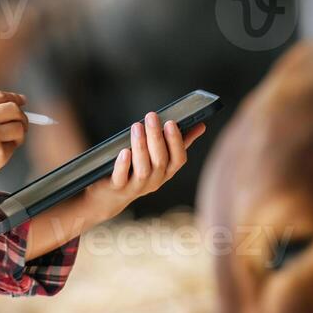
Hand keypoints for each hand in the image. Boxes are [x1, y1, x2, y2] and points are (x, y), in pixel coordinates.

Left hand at [81, 112, 206, 218]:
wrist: (111, 196)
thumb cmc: (137, 169)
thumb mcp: (160, 157)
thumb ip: (179, 142)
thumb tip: (201, 125)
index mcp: (167, 172)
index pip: (179, 159)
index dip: (176, 141)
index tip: (171, 122)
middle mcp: (155, 181)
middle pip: (160, 161)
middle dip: (156, 137)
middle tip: (151, 116)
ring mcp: (136, 187)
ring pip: (143, 169)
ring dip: (141, 147)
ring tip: (137, 126)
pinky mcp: (117, 188)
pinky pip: (122, 178)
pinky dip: (123, 165)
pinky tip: (124, 151)